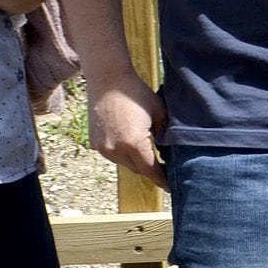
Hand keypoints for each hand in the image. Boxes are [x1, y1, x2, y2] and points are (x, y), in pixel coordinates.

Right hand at [87, 73, 169, 189]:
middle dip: (151, 171)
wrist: (108, 80)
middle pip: (138, 169)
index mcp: (135, 144)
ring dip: (137, 162)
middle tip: (164, 170)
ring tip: (150, 157)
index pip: (152, 170)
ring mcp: (104, 148)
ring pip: (125, 164)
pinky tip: (133, 147)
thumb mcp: (159, 113)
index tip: (172, 187)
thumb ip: (165, 134)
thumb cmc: (137, 93)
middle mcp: (116, 150)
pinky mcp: (96, 143)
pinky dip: (124, 155)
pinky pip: (114, 156)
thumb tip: (169, 150)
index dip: (162, 180)